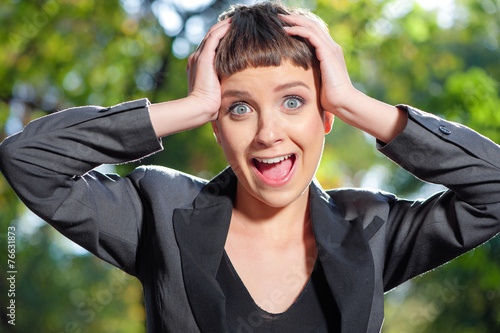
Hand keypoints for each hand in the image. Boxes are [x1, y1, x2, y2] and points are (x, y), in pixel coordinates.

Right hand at [186, 18, 231, 120]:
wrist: (201, 108)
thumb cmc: (212, 105)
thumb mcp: (219, 89)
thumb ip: (224, 81)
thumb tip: (237, 82)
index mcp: (199, 65)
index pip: (210, 46)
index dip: (222, 38)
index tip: (234, 34)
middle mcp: (196, 58)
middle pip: (210, 37)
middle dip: (223, 28)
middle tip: (237, 22)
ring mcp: (199, 56)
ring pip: (212, 34)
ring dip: (224, 25)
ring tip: (236, 20)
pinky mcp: (203, 57)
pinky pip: (214, 37)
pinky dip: (223, 29)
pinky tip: (232, 25)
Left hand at [280, 13, 406, 142]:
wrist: (343, 102)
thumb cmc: (331, 98)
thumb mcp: (317, 83)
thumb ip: (310, 76)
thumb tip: (296, 81)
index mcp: (330, 53)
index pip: (314, 33)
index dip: (300, 26)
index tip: (285, 25)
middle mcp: (331, 47)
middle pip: (312, 25)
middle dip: (296, 19)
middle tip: (281, 16)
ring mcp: (331, 48)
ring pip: (311, 26)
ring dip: (295, 21)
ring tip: (281, 18)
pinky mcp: (327, 52)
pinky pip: (311, 35)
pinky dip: (298, 30)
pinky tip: (287, 30)